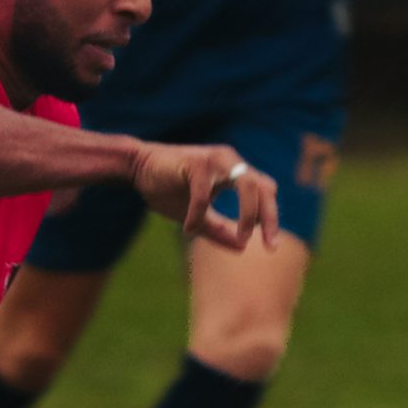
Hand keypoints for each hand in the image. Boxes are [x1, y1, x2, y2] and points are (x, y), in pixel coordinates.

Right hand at [130, 142, 280, 251]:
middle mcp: (230, 162)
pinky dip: (198, 216)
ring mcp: (215, 159)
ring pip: (246, 185)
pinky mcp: (195, 162)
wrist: (136, 168)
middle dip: (270, 218)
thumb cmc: (167, 188)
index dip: (271, 217)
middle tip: (270, 246)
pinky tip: (187, 229)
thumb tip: (242, 248)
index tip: (270, 246)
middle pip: (264, 187)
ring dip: (247, 215)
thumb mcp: (197, 216)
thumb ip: (218, 230)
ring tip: (241, 239)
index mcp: (234, 171)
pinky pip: (204, 195)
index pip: (265, 191)